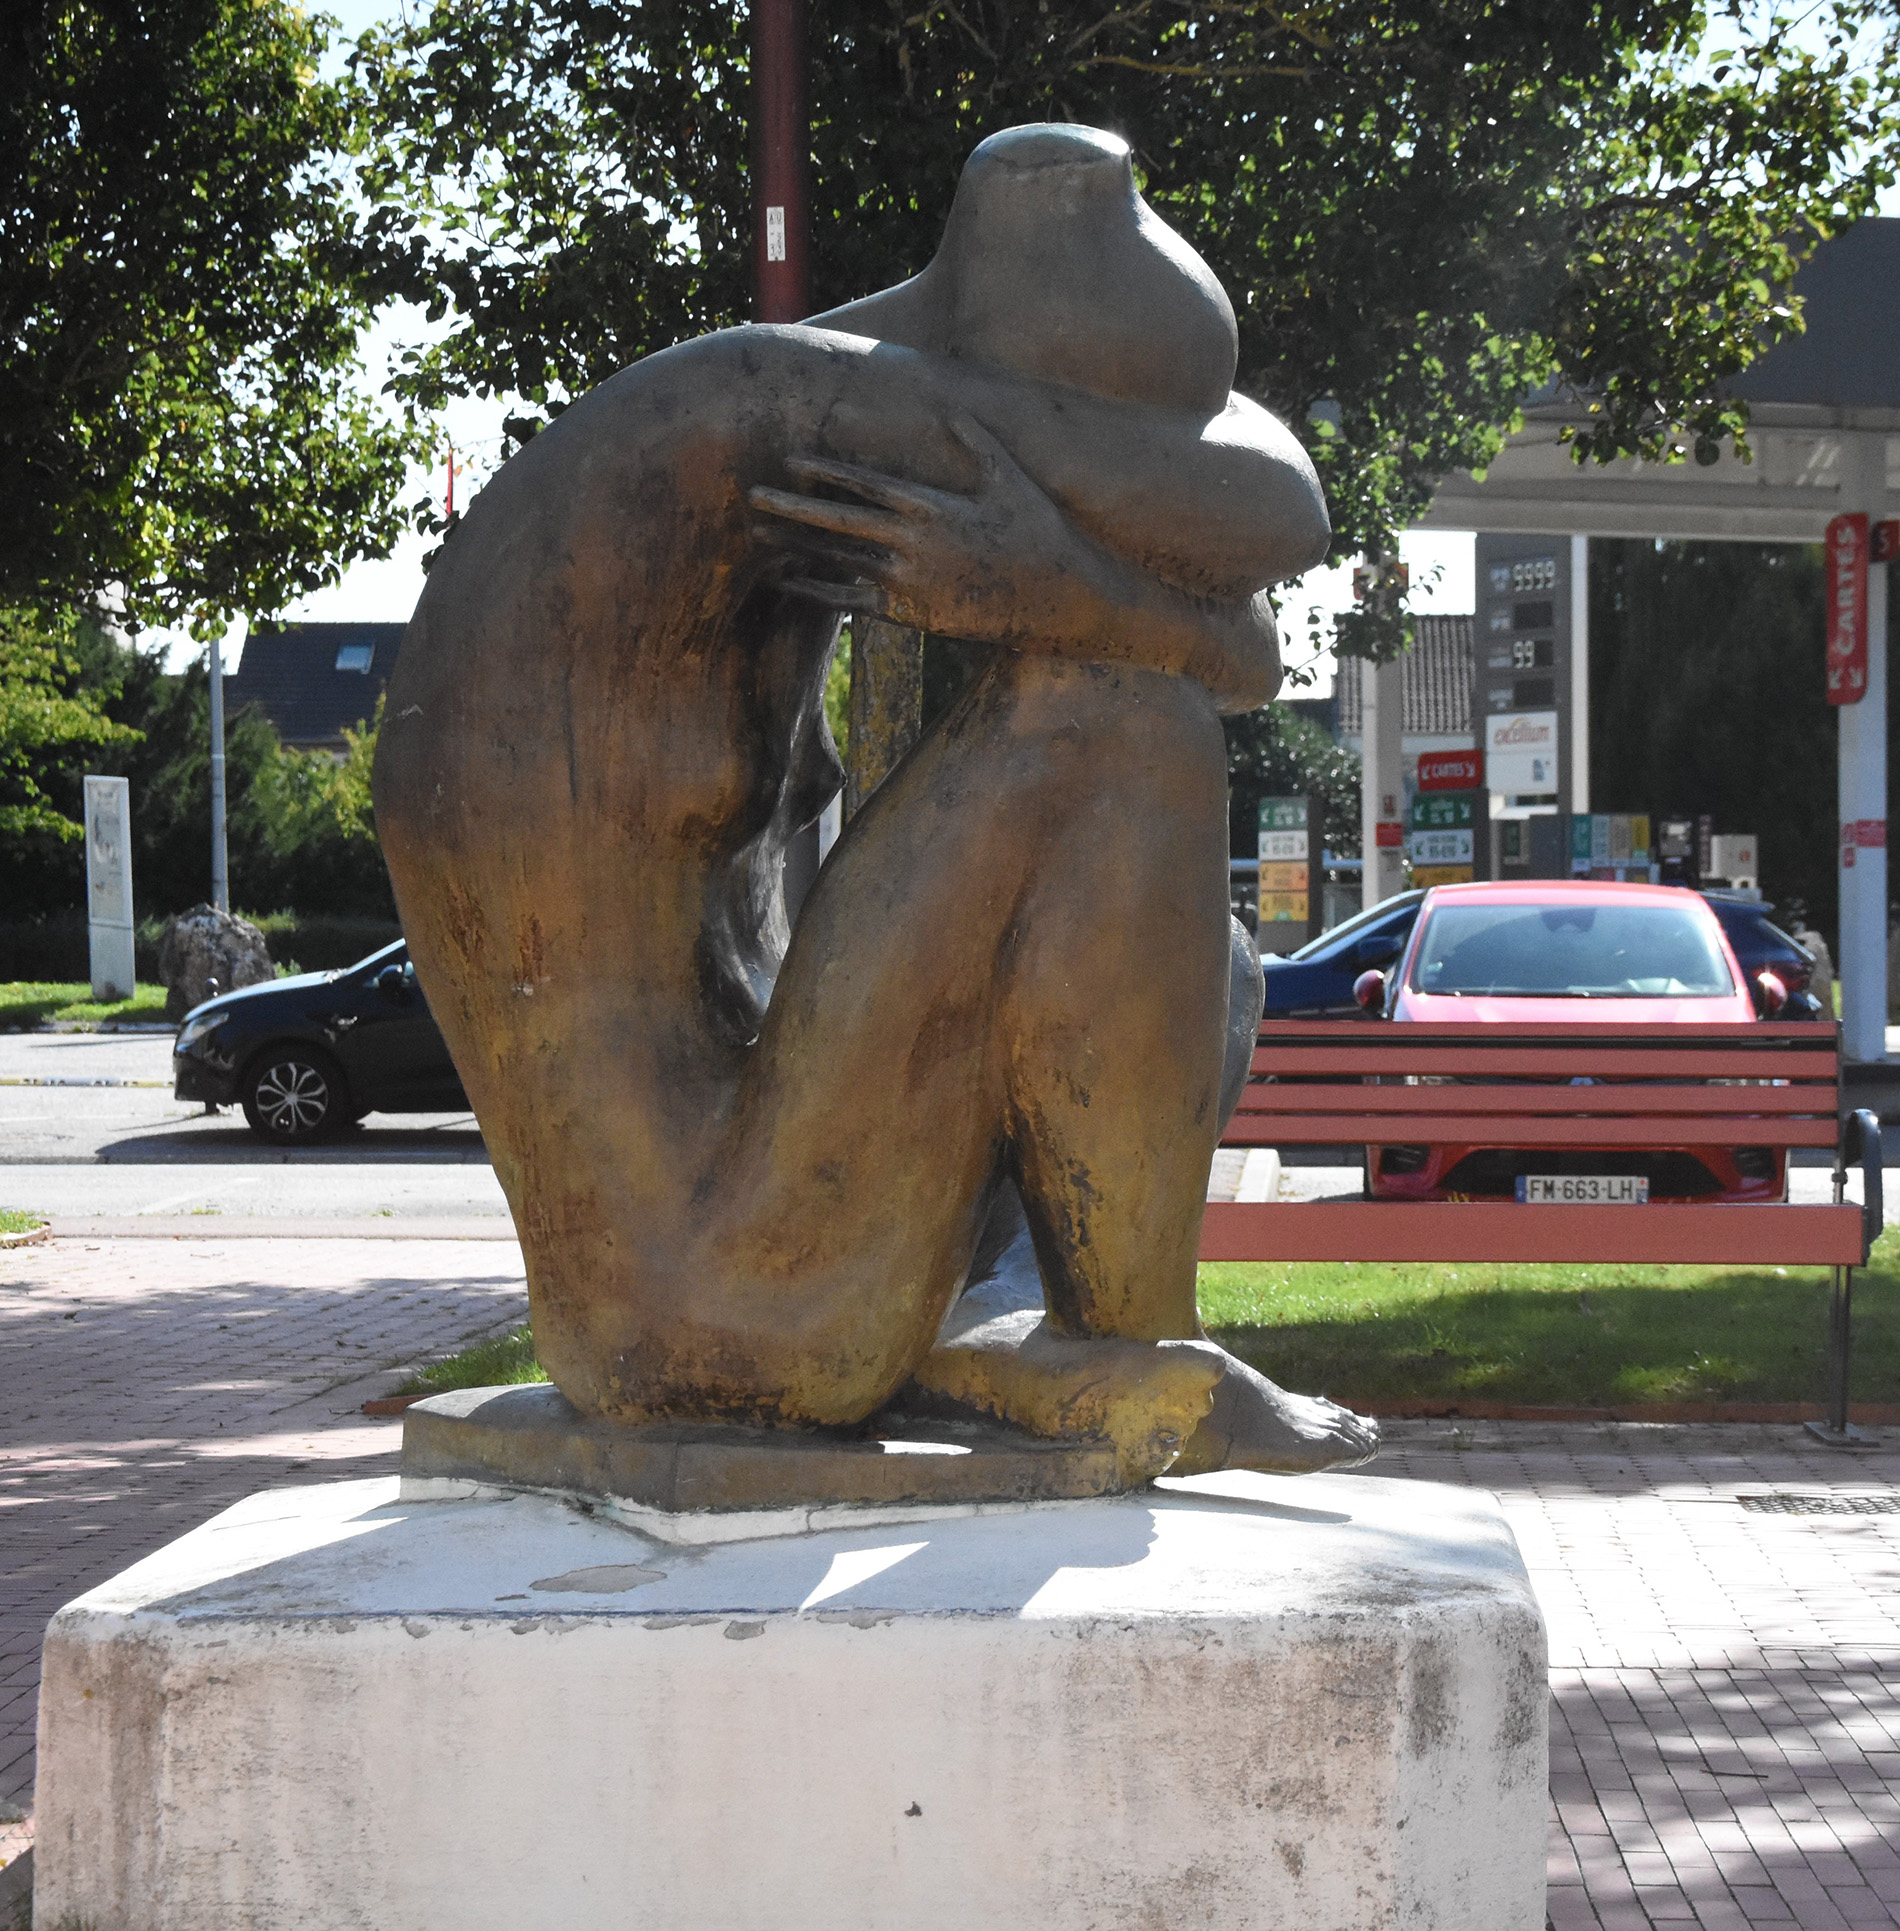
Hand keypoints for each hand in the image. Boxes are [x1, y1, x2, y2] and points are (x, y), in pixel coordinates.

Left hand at [748, 414, 1096, 644]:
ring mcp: (910, 583)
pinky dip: (817, 593)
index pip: (867, 485)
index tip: (791, 460)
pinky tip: (788, 583)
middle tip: (752, 496)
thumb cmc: (1039, 533)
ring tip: (759, 536)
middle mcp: (914, 544)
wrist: (1059, 598)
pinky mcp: (912, 616)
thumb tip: (951, 408)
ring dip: (796, 548)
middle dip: (793, 507)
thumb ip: (976, 442)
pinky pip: (853, 603)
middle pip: (840, 523)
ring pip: (840, 563)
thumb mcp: (1009, 480)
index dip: (826, 471)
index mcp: (933, 507)